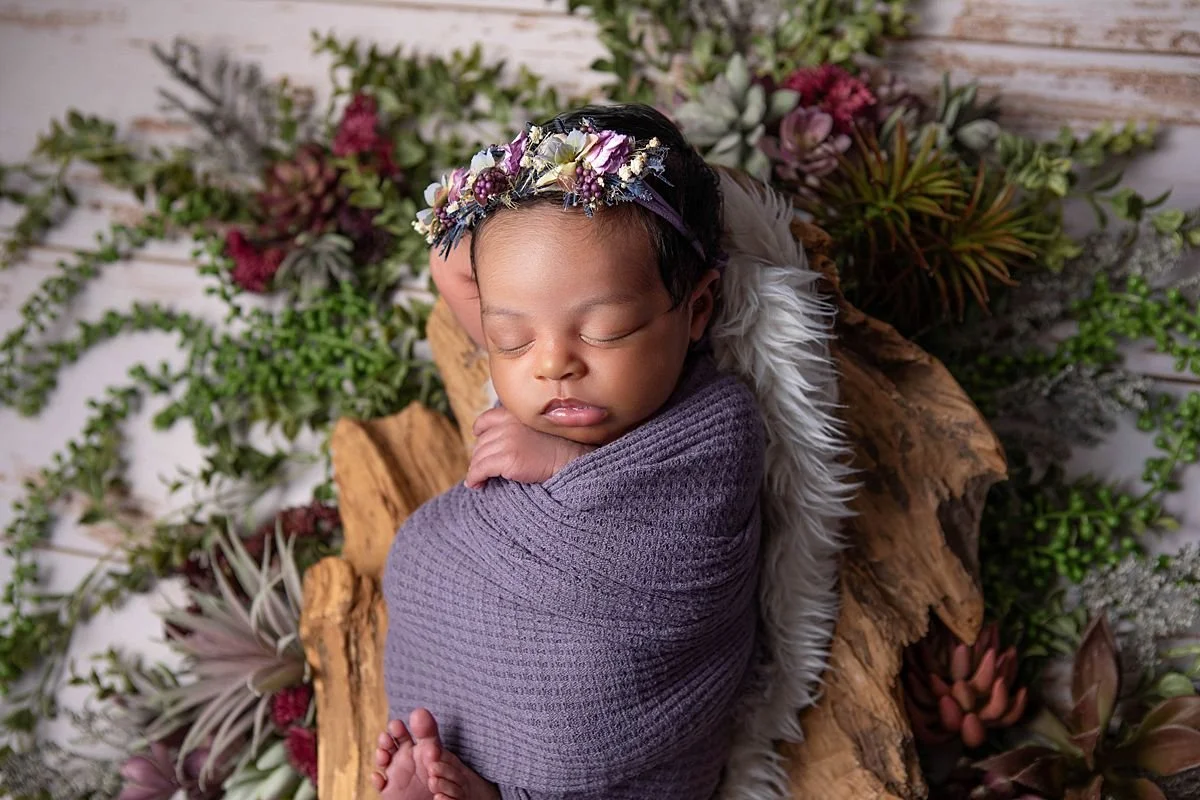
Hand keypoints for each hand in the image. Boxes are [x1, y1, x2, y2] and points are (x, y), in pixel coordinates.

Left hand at [466, 406, 594, 488]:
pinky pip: (479, 470)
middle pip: (481, 443)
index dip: (480, 432)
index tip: (480, 442)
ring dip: (476, 470)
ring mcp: (506, 441)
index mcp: (513, 414)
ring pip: (478, 457)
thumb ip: (518, 428)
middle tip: (483, 470)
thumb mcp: (537, 427)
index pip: (485, 420)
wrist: (571, 457)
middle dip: (480, 457)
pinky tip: (477, 485)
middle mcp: (507, 425)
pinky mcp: (506, 459)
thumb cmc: (559, 446)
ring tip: (478, 481)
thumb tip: (500, 443)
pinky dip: (474, 478)